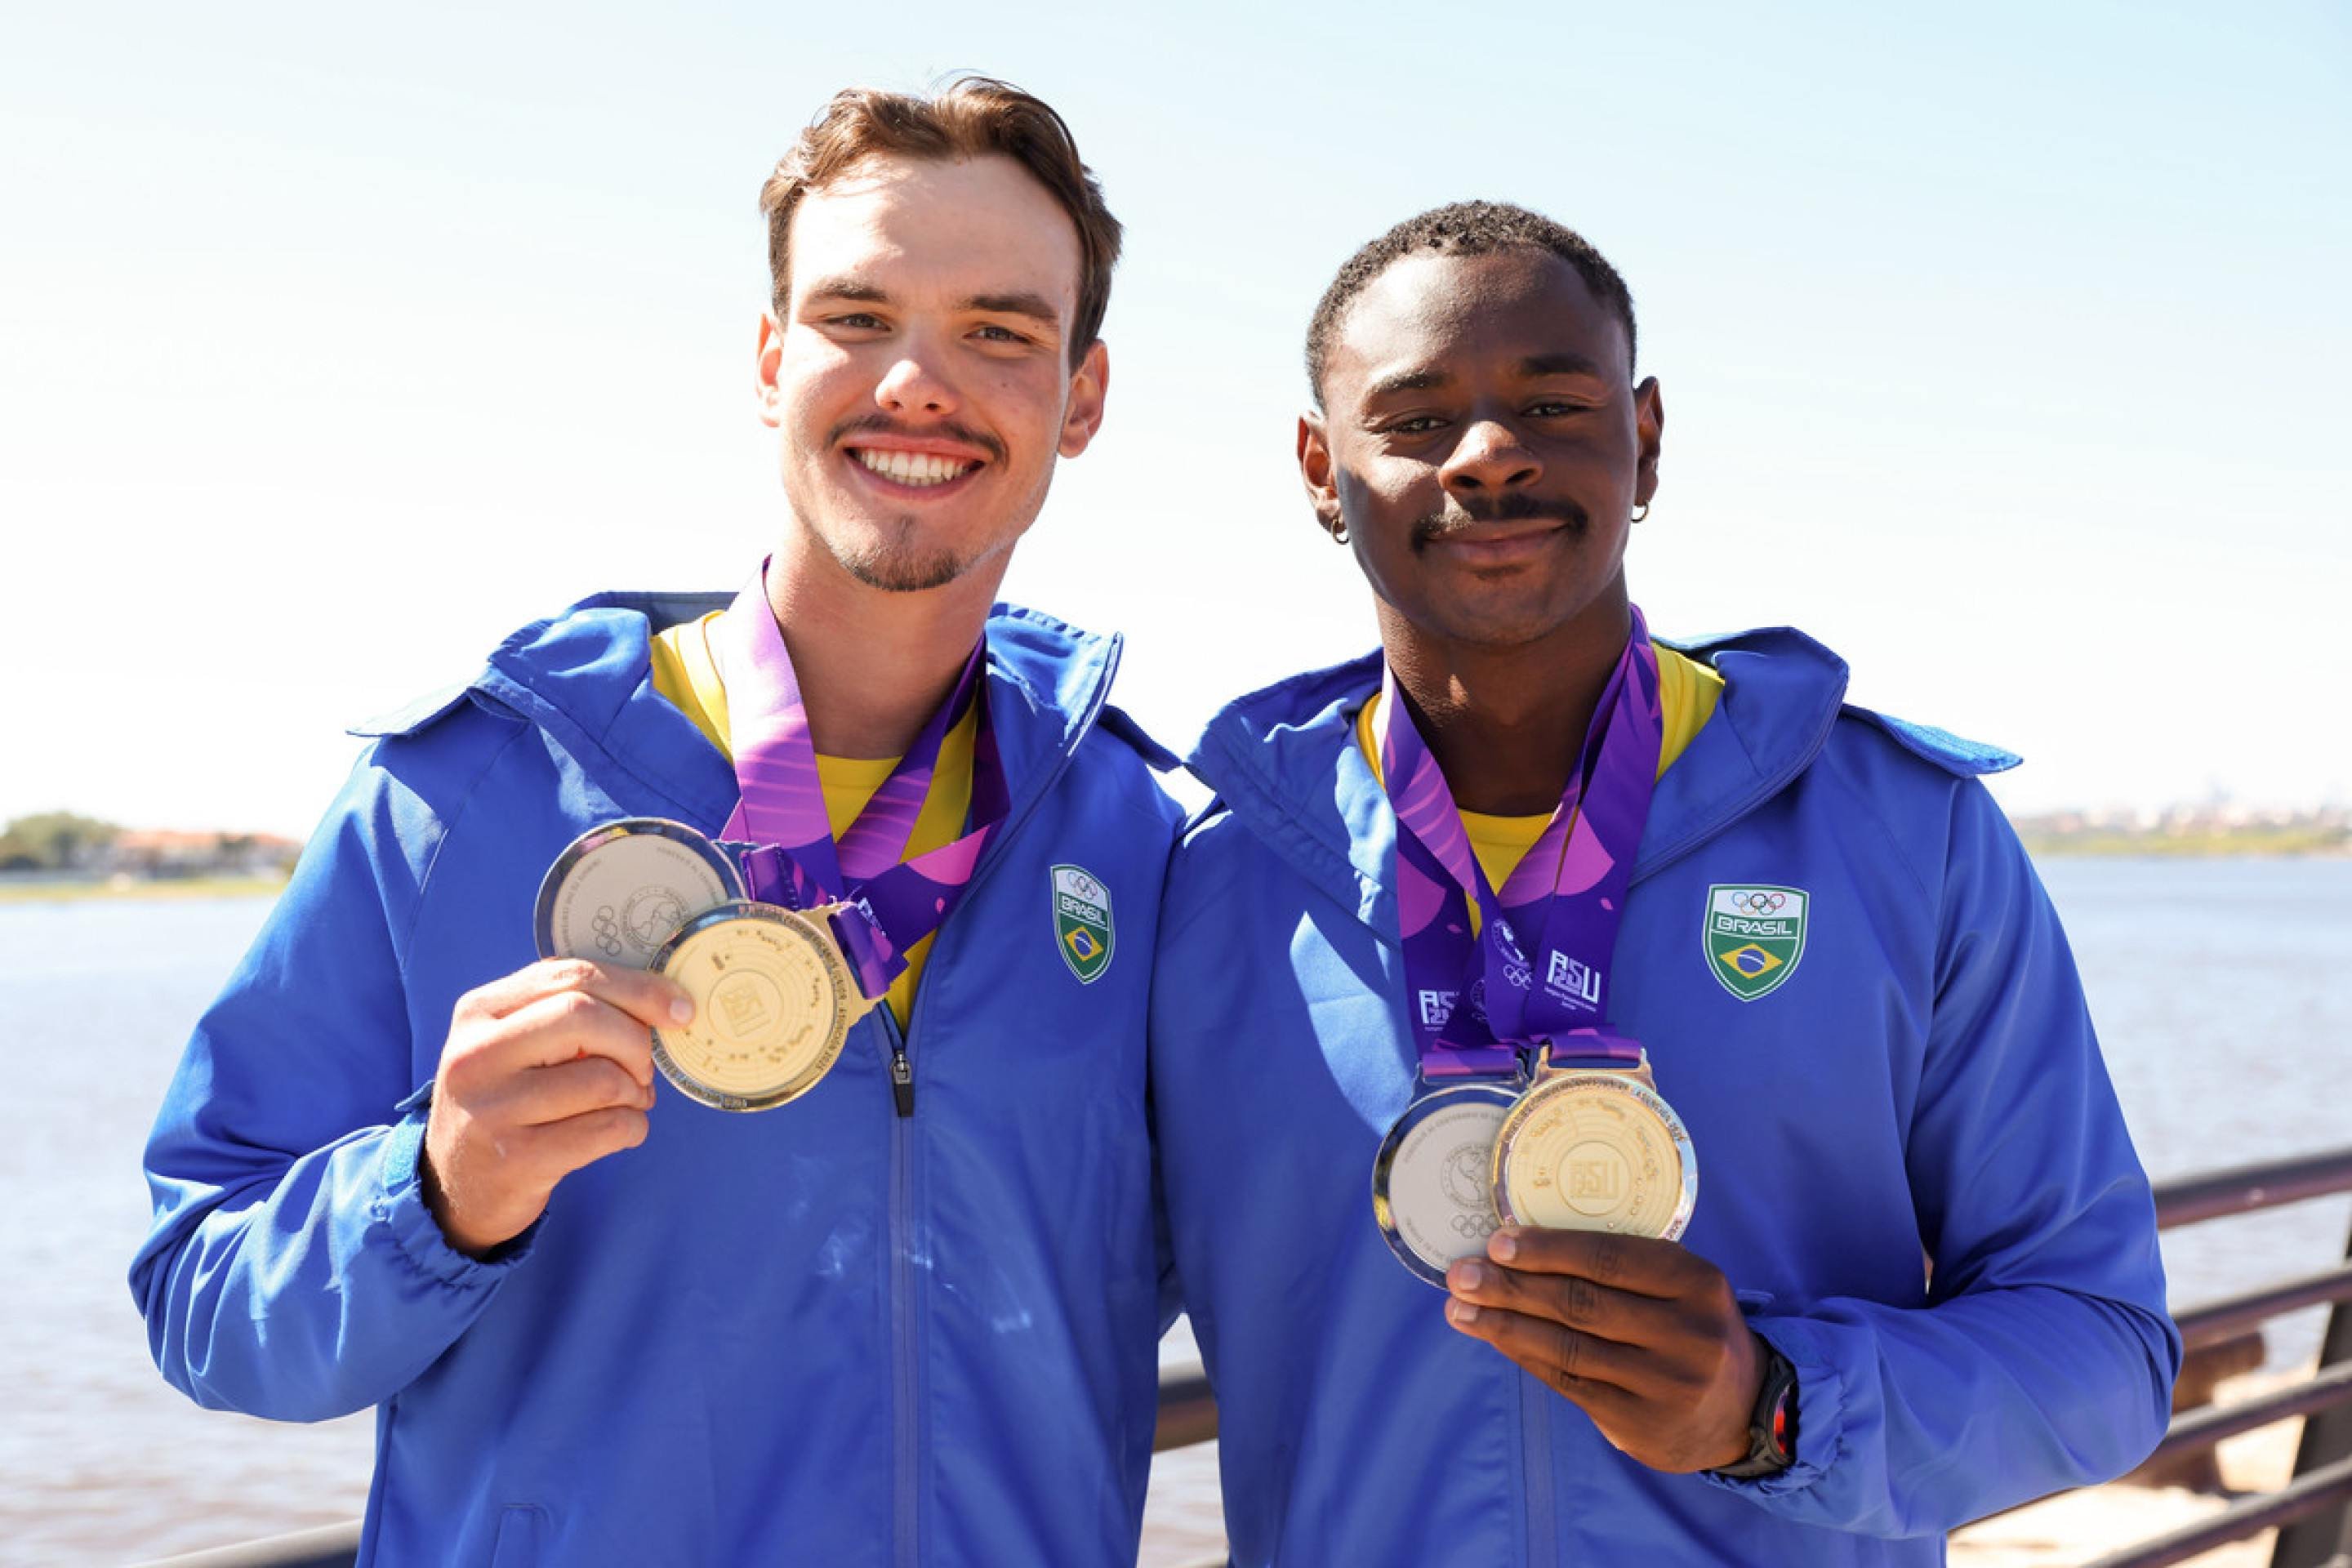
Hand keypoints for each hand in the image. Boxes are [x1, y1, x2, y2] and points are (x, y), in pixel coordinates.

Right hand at [420, 958, 691, 1256]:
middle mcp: (475, 1054)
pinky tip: (622, 1130)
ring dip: (636, 1093)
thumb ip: (570, 1011)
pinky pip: (607, 1129)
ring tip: (629, 1102)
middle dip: (635, 1042)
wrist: (456, 1185)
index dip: (638, 989)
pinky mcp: (517, 1159)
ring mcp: (492, 1108)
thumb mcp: (516, 1044)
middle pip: (584, 1016)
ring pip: (603, 1078)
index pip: (572, 976)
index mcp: (480, 1011)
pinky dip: (632, 1127)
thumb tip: (667, 1005)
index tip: (679, 1010)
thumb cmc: (508, 1100)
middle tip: (643, 1069)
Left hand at [1444, 1227, 1762, 1473]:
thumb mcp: (1680, 1285)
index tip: (1498, 1241)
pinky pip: (1569, 1383)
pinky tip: (1495, 1338)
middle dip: (1511, 1287)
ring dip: (1505, 1326)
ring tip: (1460, 1308)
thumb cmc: (1691, 1327)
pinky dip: (1526, 1357)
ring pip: (1567, 1347)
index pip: (1610, 1259)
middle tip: (1461, 1274)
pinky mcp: (1641, 1424)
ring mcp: (1665, 1385)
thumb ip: (1622, 1267)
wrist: (1744, 1409)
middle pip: (1580, 1304)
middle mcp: (1686, 1334)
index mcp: (1696, 1283)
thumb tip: (1521, 1246)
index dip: (1549, 1250)